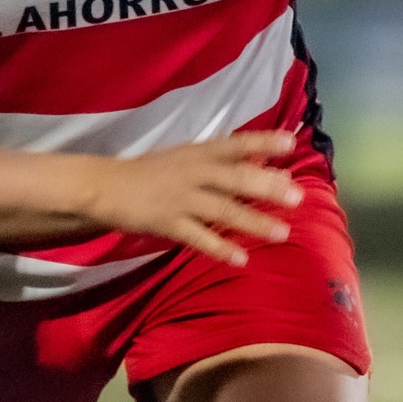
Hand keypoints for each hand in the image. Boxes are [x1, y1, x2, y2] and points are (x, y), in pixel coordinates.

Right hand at [86, 131, 302, 267]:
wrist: (105, 186)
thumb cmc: (152, 172)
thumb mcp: (187, 158)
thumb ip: (226, 163)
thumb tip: (272, 166)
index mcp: (198, 153)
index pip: (236, 144)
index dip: (263, 142)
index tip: (291, 143)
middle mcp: (193, 173)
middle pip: (235, 178)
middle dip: (267, 187)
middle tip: (297, 197)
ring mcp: (180, 199)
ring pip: (223, 210)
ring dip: (254, 222)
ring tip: (281, 233)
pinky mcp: (167, 223)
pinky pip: (199, 238)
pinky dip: (220, 248)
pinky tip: (241, 259)